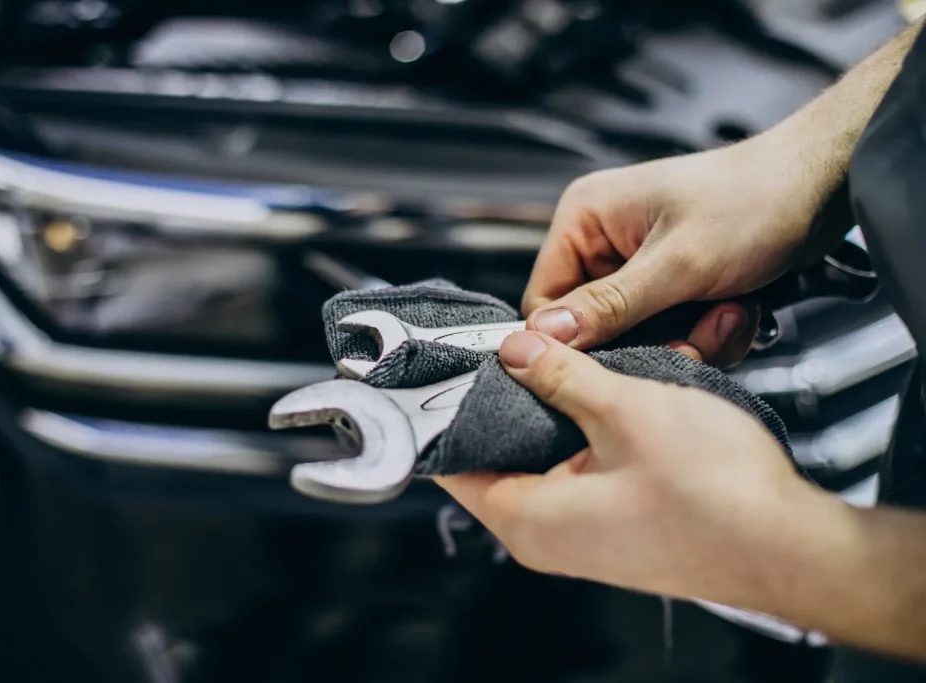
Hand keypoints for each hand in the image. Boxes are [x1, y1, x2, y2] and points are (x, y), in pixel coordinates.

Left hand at [435, 331, 831, 606]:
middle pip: (501, 447)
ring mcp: (582, 529)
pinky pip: (585, 461)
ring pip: (549, 448)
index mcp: (528, 517)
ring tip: (578, 360)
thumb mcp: (625, 411)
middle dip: (516, 393)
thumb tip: (517, 352)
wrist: (793, 547)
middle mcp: (546, 532)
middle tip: (521, 345)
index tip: (453, 363)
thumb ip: (562, 376)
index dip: (448, 406)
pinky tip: (615, 387)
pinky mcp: (616, 519)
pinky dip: (594, 424)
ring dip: (565, 403)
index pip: (451, 461)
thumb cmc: (716, 496)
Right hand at [524, 134, 828, 365]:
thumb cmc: (756, 198)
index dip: (577, 339)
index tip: (618, 357)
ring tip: (724, 314)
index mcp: (585, 218)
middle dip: (649, 339)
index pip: (545, 302)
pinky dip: (703, 333)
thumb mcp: (677, 262)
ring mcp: (638, 262)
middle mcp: (604, 239)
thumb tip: (546, 336)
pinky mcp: (670, 282)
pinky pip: (667, 329)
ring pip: (635, 334)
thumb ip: (609, 305)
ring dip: (685, 338)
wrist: (824, 187)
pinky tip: (733, 310)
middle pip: (594, 325)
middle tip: (693, 336)